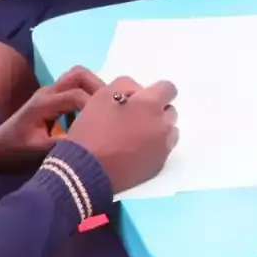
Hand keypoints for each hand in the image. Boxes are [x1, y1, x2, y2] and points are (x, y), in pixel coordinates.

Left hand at [0, 67, 103, 171]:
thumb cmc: (15, 153)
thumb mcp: (40, 154)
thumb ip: (66, 146)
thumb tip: (94, 143)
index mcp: (44, 104)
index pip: (78, 96)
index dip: (96, 107)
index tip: (108, 123)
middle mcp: (47, 92)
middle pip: (79, 75)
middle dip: (99, 88)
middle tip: (111, 109)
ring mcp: (48, 92)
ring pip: (77, 77)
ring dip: (93, 89)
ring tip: (103, 111)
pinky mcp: (50, 98)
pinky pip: (73, 87)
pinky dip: (86, 95)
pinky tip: (88, 117)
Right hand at [66, 77, 179, 192]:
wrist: (87, 170)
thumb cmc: (92, 130)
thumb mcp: (102, 96)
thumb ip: (125, 86)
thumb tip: (139, 90)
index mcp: (151, 104)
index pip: (168, 88)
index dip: (154, 92)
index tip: (140, 100)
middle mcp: (163, 125)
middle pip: (169, 111)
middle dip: (156, 112)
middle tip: (133, 119)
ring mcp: (163, 147)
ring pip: (168, 132)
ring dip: (157, 130)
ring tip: (134, 137)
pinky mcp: (158, 166)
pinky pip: (162, 150)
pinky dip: (153, 148)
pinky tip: (133, 152)